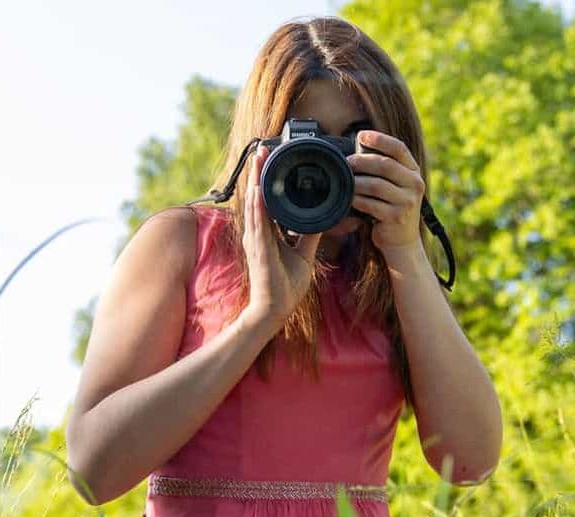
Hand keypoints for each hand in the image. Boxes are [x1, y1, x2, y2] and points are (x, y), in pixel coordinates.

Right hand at [241, 145, 322, 328]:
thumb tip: (319, 219)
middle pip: (256, 197)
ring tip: (257, 160)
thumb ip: (308, 236)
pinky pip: (259, 224)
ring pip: (254, 205)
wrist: (275, 310)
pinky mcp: (260, 250)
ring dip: (255, 181)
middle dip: (258, 173)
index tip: (270, 160)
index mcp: (267, 233)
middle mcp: (258, 233)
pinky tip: (258, 190)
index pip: (265, 201)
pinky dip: (258, 206)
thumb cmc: (284, 286)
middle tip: (261, 149)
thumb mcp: (302, 255)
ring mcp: (256, 240)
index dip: (266, 180)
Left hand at [347, 130, 425, 258]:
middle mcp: (415, 185)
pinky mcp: (396, 217)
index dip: (380, 139)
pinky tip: (350, 198)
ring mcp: (407, 202)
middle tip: (347, 162)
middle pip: (385, 165)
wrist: (402, 241)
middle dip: (362, 161)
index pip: (399, 149)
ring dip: (357, 181)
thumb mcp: (397, 187)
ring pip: (376, 185)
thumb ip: (386, 170)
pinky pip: (370, 204)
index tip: (362, 135)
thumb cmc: (393, 208)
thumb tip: (358, 150)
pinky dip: (357, 199)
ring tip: (346, 181)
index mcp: (414, 172)